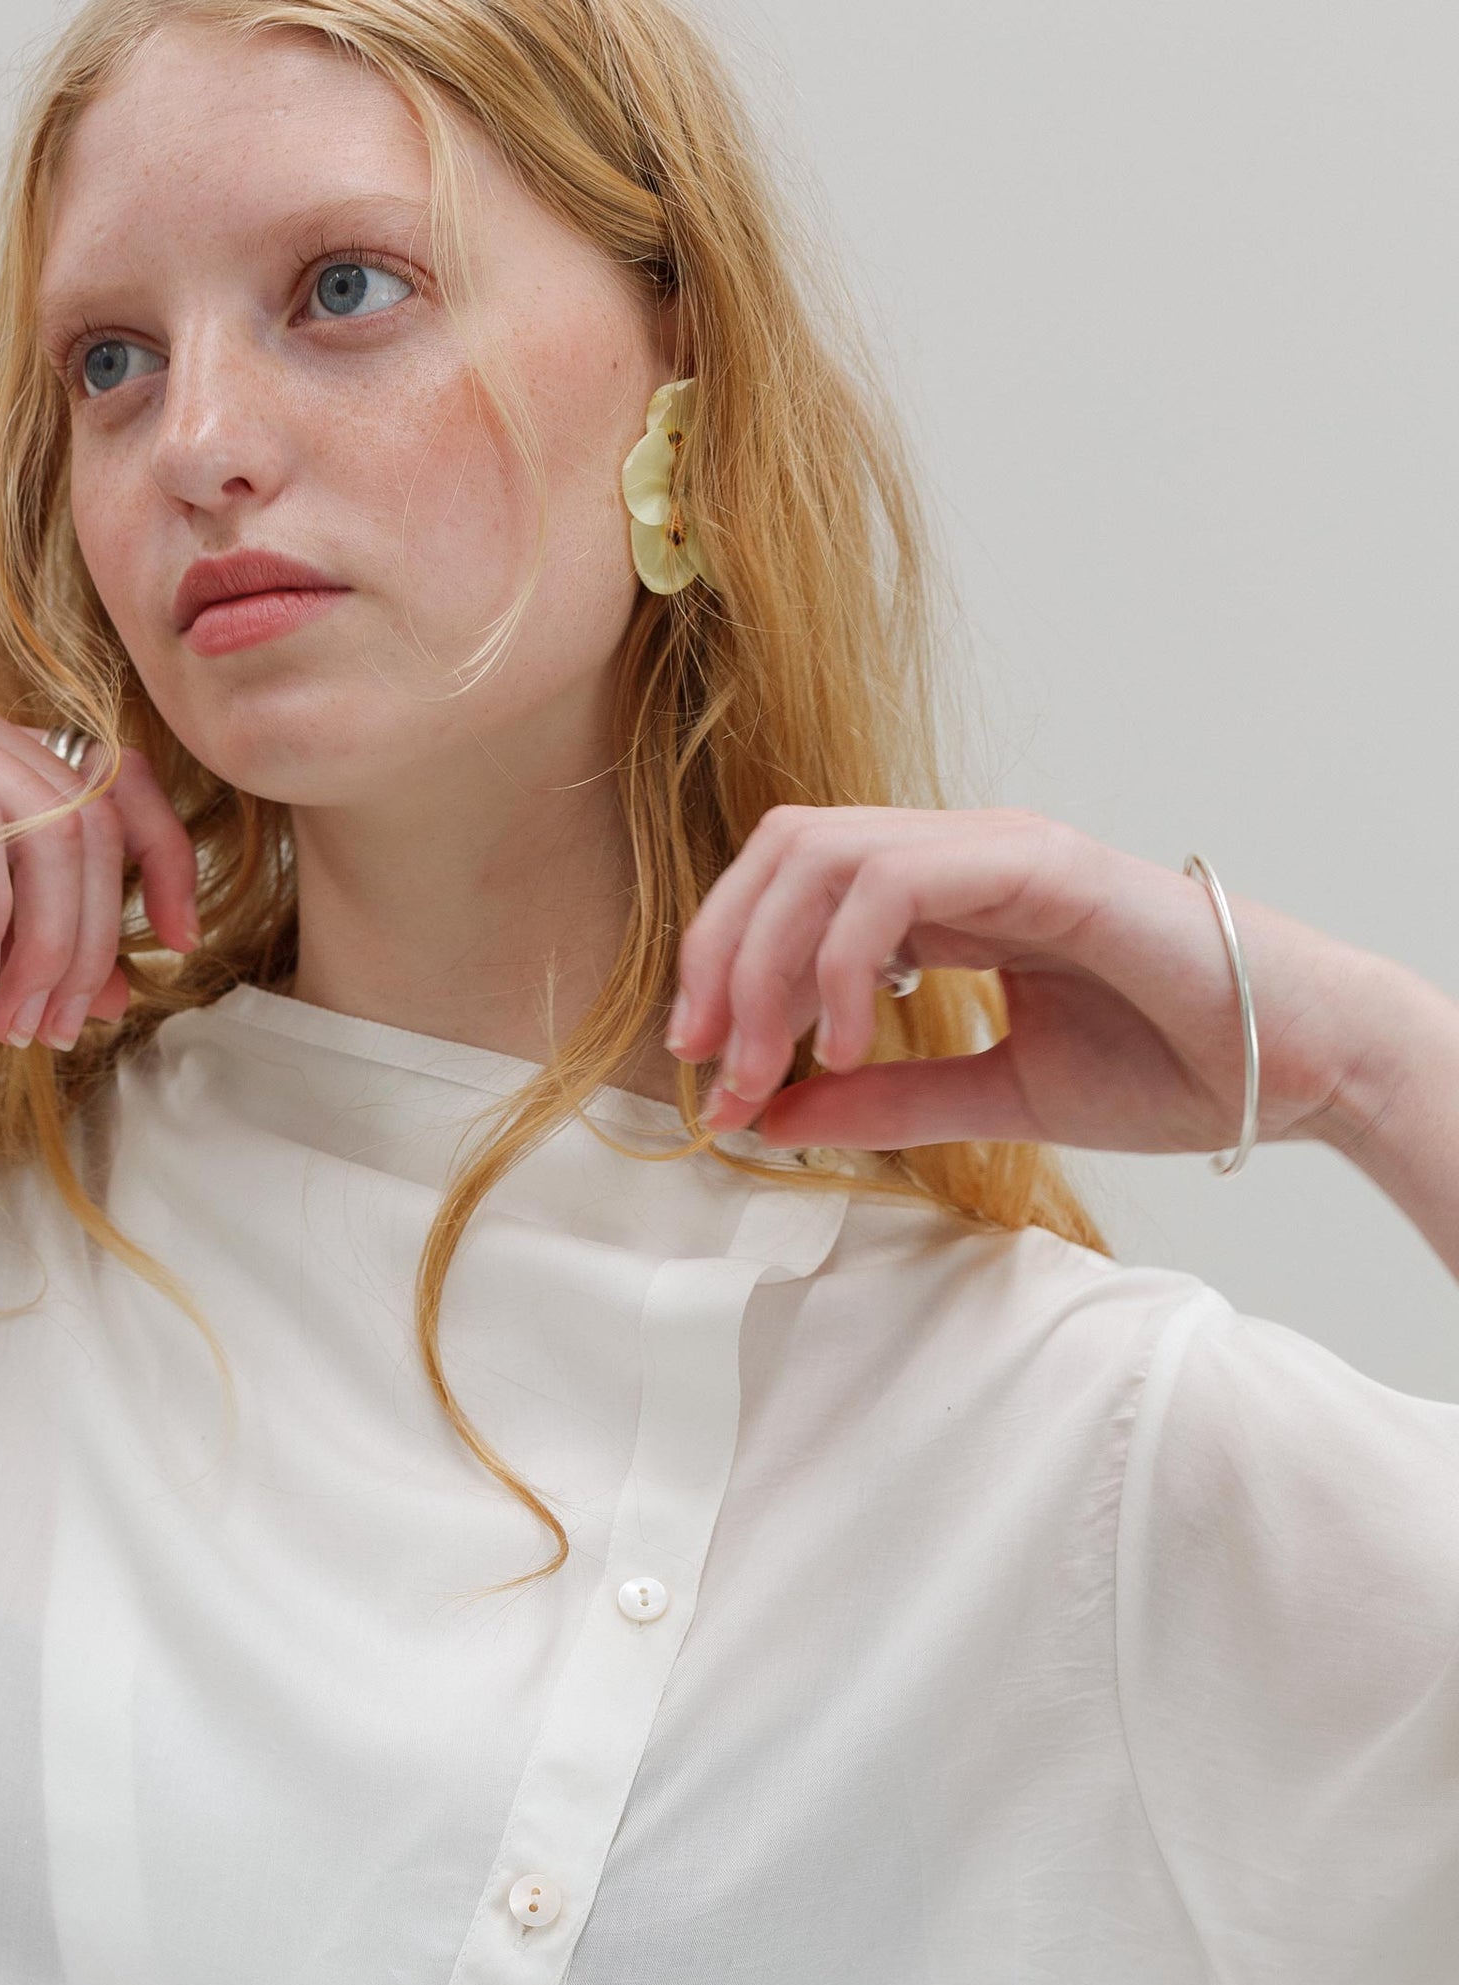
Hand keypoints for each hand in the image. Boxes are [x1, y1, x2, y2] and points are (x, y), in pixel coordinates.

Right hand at [0, 671, 199, 1050]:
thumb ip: (14, 952)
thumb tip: (121, 988)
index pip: (117, 793)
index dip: (168, 865)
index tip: (179, 949)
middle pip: (91, 824)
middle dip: (92, 941)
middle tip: (55, 1025)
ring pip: (44, 823)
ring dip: (46, 940)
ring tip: (13, 1013)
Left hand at [668, 804, 1369, 1155]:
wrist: (1294, 1066)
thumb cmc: (1171, 1068)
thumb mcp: (993, 1097)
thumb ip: (884, 1101)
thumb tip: (768, 1116)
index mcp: (946, 897)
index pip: (792, 885)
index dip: (725, 967)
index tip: (709, 1072)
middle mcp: (962, 854)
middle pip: (784, 852)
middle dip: (720, 960)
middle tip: (711, 1067)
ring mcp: (1000, 849)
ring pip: (822, 854)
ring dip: (766, 966)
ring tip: (768, 1066)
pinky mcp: (1041, 866)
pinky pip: (897, 883)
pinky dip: (847, 961)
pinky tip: (858, 1042)